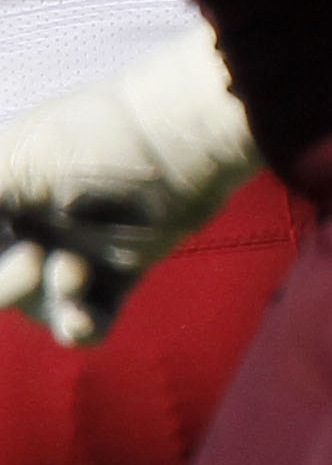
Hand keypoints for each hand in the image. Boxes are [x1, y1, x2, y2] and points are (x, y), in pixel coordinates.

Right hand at [0, 20, 261, 343]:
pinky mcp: (122, 272)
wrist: (182, 140)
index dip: (1, 267)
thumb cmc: (91, 137)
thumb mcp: (10, 164)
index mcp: (2, 192)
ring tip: (74, 271)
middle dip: (8, 284)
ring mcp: (75, 249)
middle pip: (3, 285)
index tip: (20, 252)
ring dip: (49, 301)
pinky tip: (85, 320)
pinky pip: (89, 320)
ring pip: (39, 307)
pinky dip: (82, 327)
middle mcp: (32, 224)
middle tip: (36, 260)